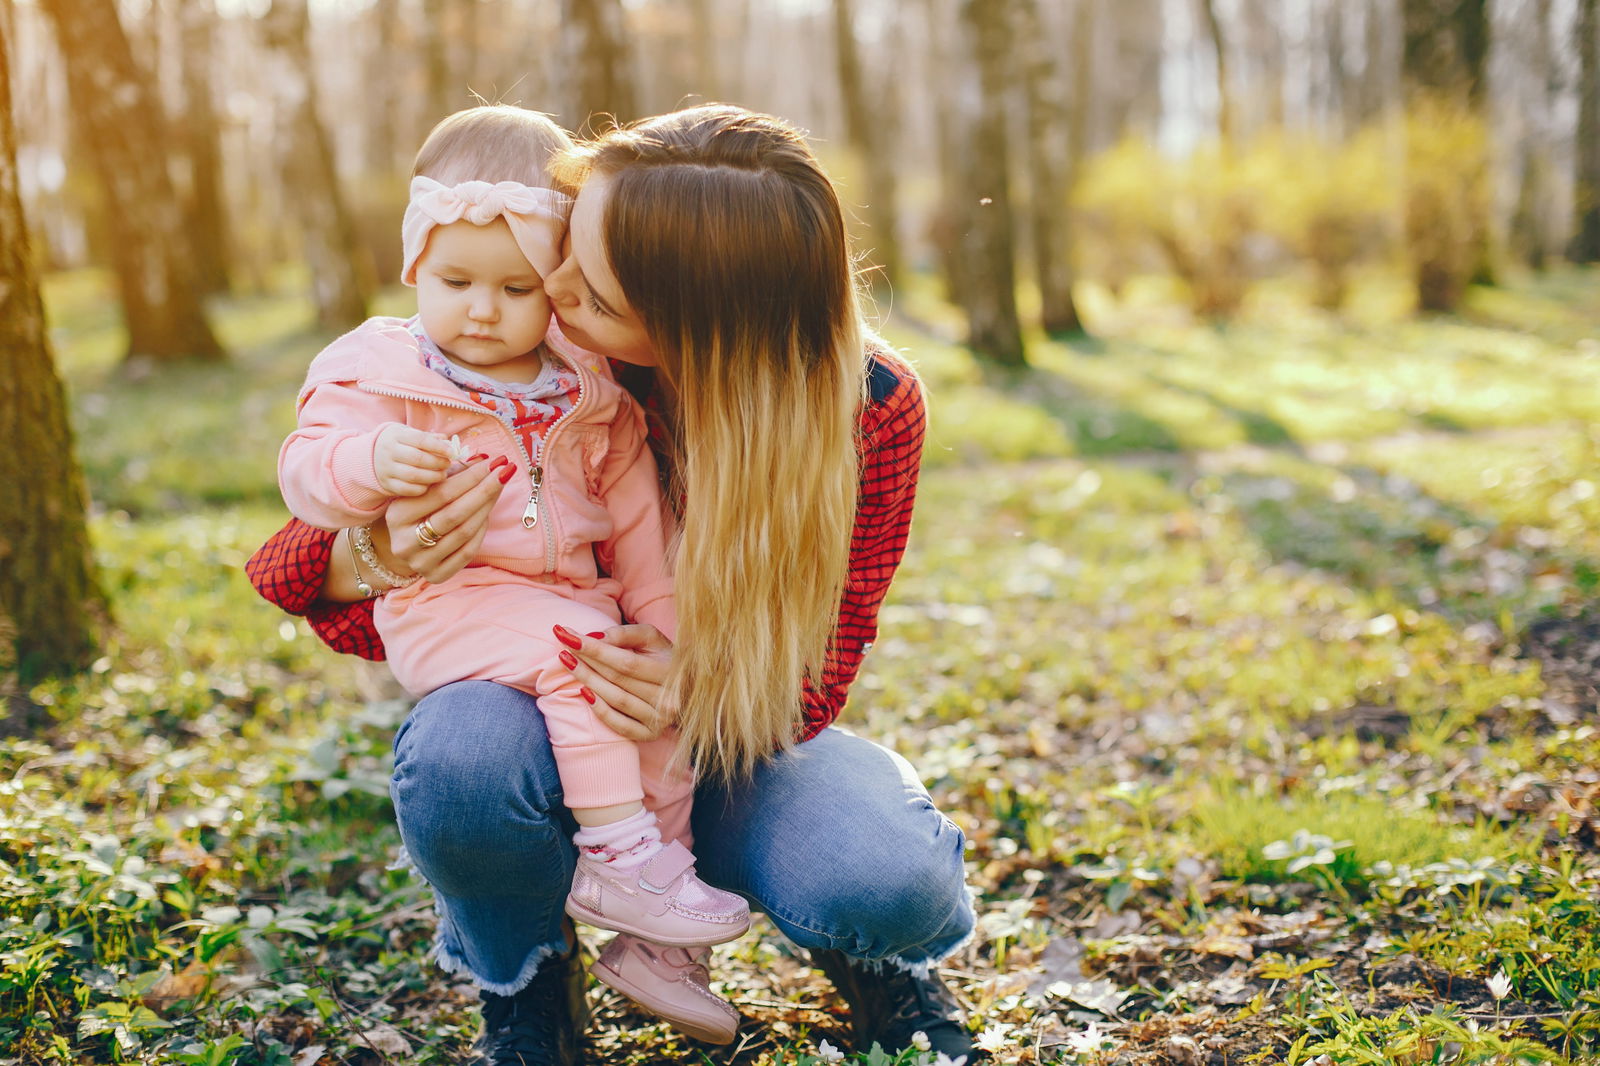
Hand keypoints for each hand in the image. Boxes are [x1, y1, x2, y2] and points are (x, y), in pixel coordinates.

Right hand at [373, 424, 452, 496]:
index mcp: (396, 435)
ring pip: (413, 475)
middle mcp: (388, 451)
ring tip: (442, 475)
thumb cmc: (400, 444)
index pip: (420, 440)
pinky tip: (429, 484)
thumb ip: (430, 438)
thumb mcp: (410, 435)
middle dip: (437, 463)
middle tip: (448, 464)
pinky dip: (422, 488)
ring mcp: (386, 469)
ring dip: (432, 477)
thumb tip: (449, 443)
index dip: (439, 447)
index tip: (452, 453)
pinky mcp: (386, 484)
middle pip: (417, 458)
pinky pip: (407, 490)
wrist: (373, 456)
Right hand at [381, 455, 511, 582]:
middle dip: (485, 489)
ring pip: (464, 532)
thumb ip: (452, 474)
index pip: (442, 493)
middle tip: (505, 471)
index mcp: (397, 515)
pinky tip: (487, 513)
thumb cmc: (419, 510)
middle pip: (455, 513)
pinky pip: (468, 551)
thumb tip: (485, 460)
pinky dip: (481, 530)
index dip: (471, 476)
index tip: (493, 461)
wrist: (405, 546)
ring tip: (499, 487)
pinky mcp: (436, 575)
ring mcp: (420, 562)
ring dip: (487, 507)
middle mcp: (405, 541)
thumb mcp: (426, 490)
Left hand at [555, 624, 677, 741]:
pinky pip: (619, 725)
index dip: (594, 649)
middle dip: (586, 661)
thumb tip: (594, 638)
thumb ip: (625, 634)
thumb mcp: (651, 638)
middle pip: (617, 680)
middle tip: (562, 646)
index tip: (567, 634)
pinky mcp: (650, 734)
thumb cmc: (664, 657)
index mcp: (671, 671)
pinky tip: (583, 692)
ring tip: (566, 662)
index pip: (626, 662)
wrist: (688, 689)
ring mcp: (660, 719)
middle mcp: (669, 698)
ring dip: (587, 680)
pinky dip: (600, 710)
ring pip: (616, 700)